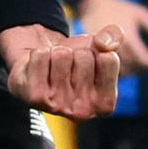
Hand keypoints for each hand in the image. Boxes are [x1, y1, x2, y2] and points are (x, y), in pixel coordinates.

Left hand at [0, 23, 122, 119]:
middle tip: (70, 65)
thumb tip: (102, 44)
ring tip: (55, 66)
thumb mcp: (102, 45)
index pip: (108, 59)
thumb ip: (114, 36)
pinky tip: (40, 68)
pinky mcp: (33, 97)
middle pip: (84, 56)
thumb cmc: (77, 58)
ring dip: (57, 52)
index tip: (90, 64)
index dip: (98, 52)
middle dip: (77, 52)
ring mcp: (56, 107)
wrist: (44, 62)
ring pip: (62, 55)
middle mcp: (82, 112)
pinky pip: (41, 56)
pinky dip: (39, 54)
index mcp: (105, 105)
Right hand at [76, 0, 147, 73]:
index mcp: (128, 37)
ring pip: (118, 70)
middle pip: (131, 67)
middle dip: (140, 66)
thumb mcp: (140, 14)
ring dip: (128, 70)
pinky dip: (114, 69)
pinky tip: (120, 63)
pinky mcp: (92, 54)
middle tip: (145, 63)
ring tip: (133, 64)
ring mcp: (101, 51)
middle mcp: (115, 46)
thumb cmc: (120, 8)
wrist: (92, 3)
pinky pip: (105, 69)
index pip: (144, 60)